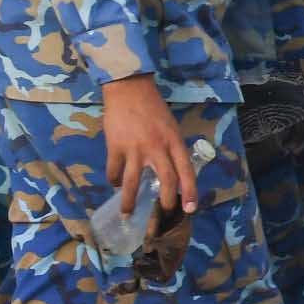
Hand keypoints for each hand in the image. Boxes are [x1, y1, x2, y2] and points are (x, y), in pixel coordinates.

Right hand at [100, 75, 194, 218]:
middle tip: (164, 212)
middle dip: (166, 201)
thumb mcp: (171, 127)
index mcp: (174, 142)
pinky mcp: (116, 147)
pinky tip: (115, 184)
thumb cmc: (153, 108)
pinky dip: (113, 181)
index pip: (186, 171)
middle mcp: (157, 147)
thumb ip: (171, 148)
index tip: (190, 208)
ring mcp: (135, 148)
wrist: (129, 90)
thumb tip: (173, 172)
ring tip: (127, 213)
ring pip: (133, 182)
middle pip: (166, 180)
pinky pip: (114, 170)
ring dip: (130, 201)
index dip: (190, 192)